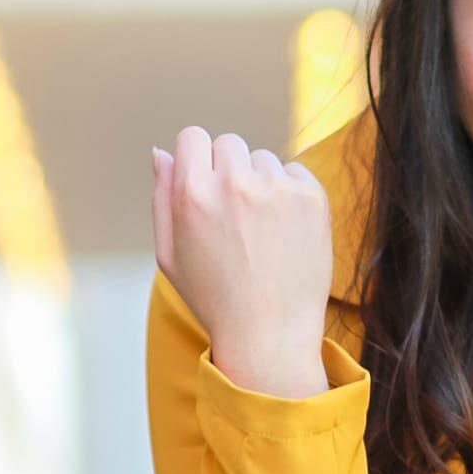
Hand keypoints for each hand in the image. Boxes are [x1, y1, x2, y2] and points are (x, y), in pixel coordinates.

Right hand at [152, 128, 333, 397]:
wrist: (270, 335)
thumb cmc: (216, 300)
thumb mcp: (170, 256)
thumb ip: (162, 198)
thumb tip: (161, 153)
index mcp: (193, 194)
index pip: (192, 137)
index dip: (197, 160)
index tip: (206, 186)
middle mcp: (234, 183)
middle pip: (228, 144)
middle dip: (228, 171)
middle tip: (235, 217)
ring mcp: (276, 188)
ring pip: (263, 160)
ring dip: (261, 183)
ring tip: (262, 231)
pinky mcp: (311, 197)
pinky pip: (295, 174)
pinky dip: (291, 194)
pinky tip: (285, 231)